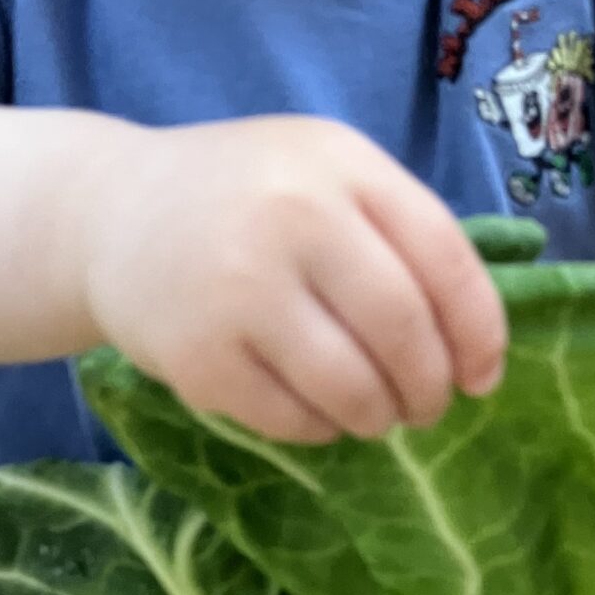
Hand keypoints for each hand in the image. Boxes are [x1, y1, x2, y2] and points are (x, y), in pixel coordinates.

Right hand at [81, 117, 505, 443]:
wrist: (111, 213)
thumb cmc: (246, 201)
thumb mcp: (325, 175)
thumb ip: (399, 234)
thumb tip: (476, 350)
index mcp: (341, 165)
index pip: (445, 258)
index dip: (479, 331)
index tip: (482, 376)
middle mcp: (292, 216)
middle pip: (402, 328)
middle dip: (430, 386)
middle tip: (427, 407)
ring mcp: (238, 287)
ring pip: (352, 386)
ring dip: (379, 416)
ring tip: (376, 415)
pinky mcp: (197, 355)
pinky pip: (292, 419)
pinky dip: (323, 429)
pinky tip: (319, 413)